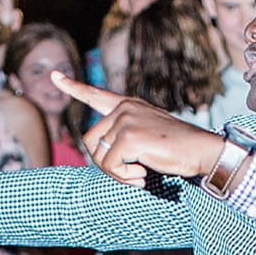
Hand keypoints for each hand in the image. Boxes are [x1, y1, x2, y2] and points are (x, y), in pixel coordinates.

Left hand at [51, 74, 227, 185]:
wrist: (201, 151)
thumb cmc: (175, 149)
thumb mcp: (145, 136)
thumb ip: (121, 138)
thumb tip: (98, 153)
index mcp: (128, 105)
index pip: (96, 95)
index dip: (73, 87)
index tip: (55, 76)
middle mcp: (124, 108)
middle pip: (90, 141)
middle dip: (104, 163)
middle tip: (128, 173)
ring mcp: (126, 120)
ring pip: (98, 156)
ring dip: (115, 173)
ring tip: (138, 174)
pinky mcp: (128, 136)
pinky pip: (109, 166)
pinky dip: (123, 177)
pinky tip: (141, 176)